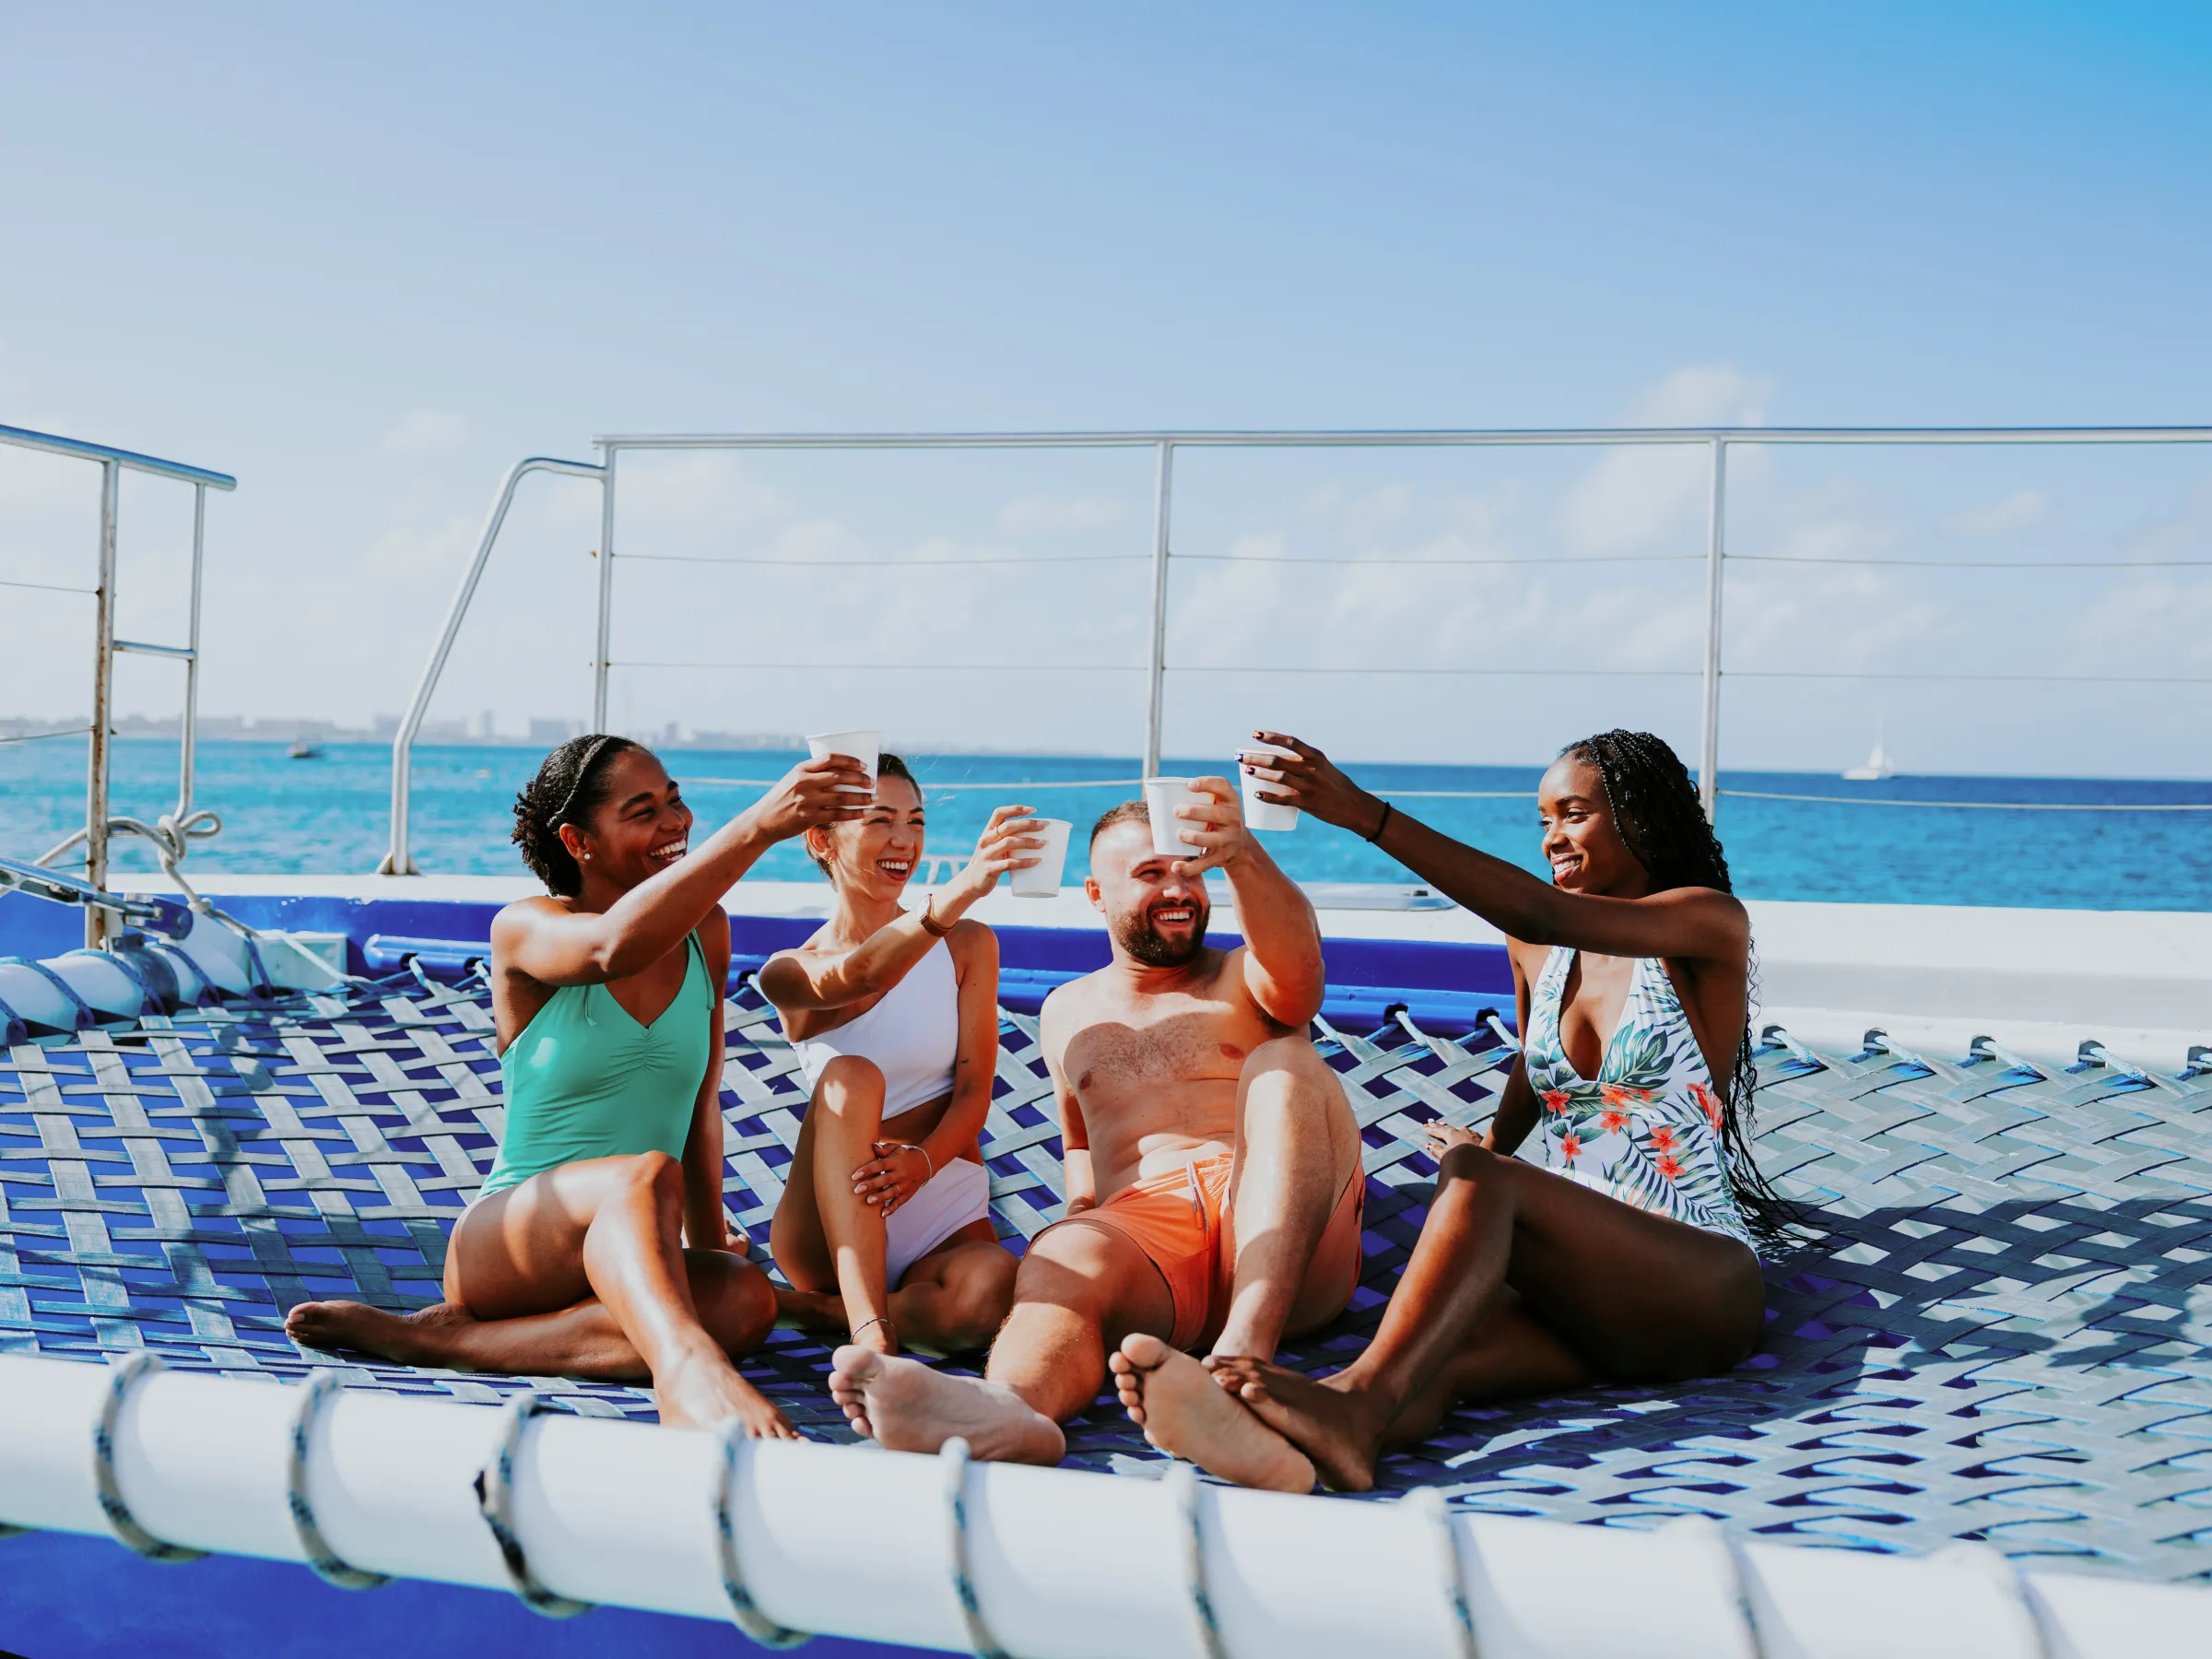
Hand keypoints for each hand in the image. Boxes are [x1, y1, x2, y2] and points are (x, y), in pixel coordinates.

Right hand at [748, 755, 872, 840]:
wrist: (763, 820)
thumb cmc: (782, 798)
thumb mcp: (793, 780)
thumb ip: (813, 774)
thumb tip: (844, 772)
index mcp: (801, 769)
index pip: (830, 758)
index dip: (849, 760)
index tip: (864, 765)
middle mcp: (804, 782)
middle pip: (839, 777)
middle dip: (860, 779)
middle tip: (872, 782)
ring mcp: (806, 800)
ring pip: (841, 796)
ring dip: (861, 797)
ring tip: (873, 798)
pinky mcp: (809, 817)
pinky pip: (837, 814)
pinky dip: (853, 813)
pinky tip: (864, 813)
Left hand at [852, 1141, 933, 1215]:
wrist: (925, 1164)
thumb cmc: (904, 1155)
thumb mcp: (896, 1148)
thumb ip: (884, 1149)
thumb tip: (872, 1146)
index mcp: (896, 1161)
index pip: (880, 1165)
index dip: (868, 1170)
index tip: (855, 1175)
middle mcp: (901, 1173)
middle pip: (885, 1179)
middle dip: (871, 1185)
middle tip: (857, 1189)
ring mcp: (905, 1185)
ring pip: (892, 1192)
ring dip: (880, 1197)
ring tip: (868, 1201)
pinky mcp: (907, 1194)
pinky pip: (899, 1202)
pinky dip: (892, 1209)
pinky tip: (882, 1214)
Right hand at [943, 804, 1043, 910]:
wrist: (971, 882)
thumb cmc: (990, 862)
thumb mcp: (994, 846)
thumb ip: (1008, 839)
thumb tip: (1038, 836)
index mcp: (988, 832)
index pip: (999, 813)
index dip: (1016, 809)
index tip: (1033, 810)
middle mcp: (986, 840)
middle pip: (1008, 827)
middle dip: (1028, 824)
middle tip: (1044, 826)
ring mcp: (987, 854)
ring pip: (1009, 843)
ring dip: (1029, 842)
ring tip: (1043, 844)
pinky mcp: (990, 869)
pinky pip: (1009, 864)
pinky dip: (1024, 862)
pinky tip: (1036, 861)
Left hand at [1168, 776, 1251, 876]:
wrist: (1239, 845)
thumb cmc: (1217, 818)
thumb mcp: (1216, 804)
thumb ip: (1196, 797)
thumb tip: (1155, 793)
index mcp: (1230, 801)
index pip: (1223, 786)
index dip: (1207, 783)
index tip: (1189, 785)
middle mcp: (1233, 819)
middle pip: (1217, 814)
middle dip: (1195, 812)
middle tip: (1176, 811)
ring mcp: (1228, 839)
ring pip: (1213, 840)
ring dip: (1194, 837)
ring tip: (1179, 834)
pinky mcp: (1220, 857)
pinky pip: (1205, 864)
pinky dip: (1189, 868)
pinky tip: (1175, 866)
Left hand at [1245, 733, 1386, 837]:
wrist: (1355, 807)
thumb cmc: (1337, 786)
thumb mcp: (1324, 768)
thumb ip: (1305, 764)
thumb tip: (1280, 762)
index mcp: (1316, 757)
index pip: (1290, 742)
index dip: (1271, 737)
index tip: (1255, 734)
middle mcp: (1312, 769)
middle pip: (1277, 760)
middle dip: (1255, 757)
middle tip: (1240, 757)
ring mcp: (1309, 786)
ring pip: (1278, 777)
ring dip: (1258, 774)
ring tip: (1245, 771)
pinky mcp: (1307, 803)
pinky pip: (1283, 799)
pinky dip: (1268, 797)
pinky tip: (1256, 795)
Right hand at [1421, 1119, 1484, 1159]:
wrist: (1484, 1162)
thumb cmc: (1462, 1160)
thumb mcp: (1445, 1157)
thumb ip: (1436, 1150)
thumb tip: (1428, 1144)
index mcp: (1450, 1134)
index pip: (1437, 1130)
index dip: (1430, 1129)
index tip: (1424, 1127)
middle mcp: (1460, 1130)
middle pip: (1446, 1127)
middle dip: (1438, 1125)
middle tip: (1430, 1122)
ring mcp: (1471, 1132)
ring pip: (1458, 1128)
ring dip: (1450, 1127)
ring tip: (1444, 1125)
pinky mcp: (1479, 1137)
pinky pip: (1467, 1131)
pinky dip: (1461, 1131)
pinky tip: (1463, 1131)